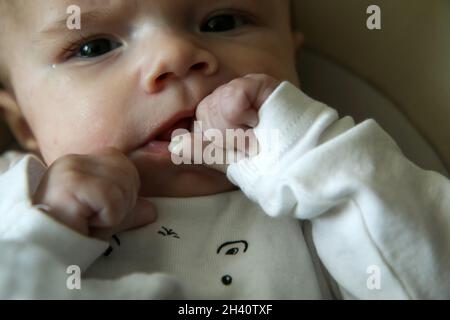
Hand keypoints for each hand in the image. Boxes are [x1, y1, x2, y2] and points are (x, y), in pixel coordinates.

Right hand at [32, 147, 156, 239]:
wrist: (43, 252)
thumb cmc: (71, 235)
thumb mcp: (104, 220)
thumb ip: (127, 210)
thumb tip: (151, 210)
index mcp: (79, 162)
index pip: (121, 161)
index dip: (123, 190)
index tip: (101, 210)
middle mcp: (73, 160)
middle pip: (127, 170)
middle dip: (122, 201)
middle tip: (95, 219)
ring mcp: (71, 169)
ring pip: (123, 186)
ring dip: (114, 213)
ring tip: (88, 222)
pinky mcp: (72, 183)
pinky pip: (113, 199)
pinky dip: (108, 218)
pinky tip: (86, 223)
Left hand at [169, 74, 279, 170]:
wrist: (293, 157)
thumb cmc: (260, 159)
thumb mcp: (223, 158)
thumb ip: (196, 150)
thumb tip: (170, 146)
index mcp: (218, 114)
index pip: (197, 120)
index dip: (208, 139)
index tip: (230, 152)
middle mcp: (228, 97)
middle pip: (205, 113)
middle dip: (225, 138)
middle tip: (247, 146)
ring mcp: (242, 88)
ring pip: (217, 106)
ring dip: (236, 131)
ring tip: (254, 137)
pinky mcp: (256, 82)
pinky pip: (234, 98)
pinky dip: (243, 117)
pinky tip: (257, 121)